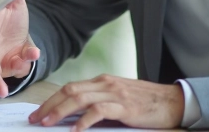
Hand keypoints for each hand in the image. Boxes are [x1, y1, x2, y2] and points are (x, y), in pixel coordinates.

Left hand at [29, 75, 184, 130]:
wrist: (173, 102)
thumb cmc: (146, 104)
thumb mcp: (119, 99)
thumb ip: (99, 104)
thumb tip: (73, 118)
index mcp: (102, 81)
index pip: (70, 88)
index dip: (51, 100)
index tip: (38, 113)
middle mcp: (105, 83)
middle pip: (69, 91)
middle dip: (49, 105)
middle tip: (35, 119)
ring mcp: (115, 93)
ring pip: (79, 98)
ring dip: (60, 111)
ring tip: (47, 123)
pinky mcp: (125, 106)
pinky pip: (99, 111)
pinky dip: (84, 120)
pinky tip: (75, 130)